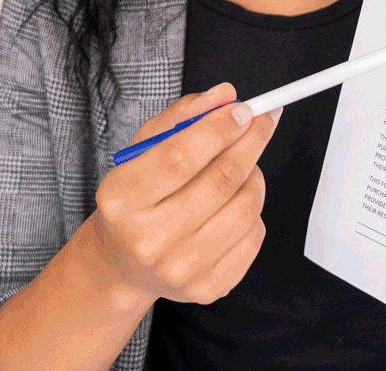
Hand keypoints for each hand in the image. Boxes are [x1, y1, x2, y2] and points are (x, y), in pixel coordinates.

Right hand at [79, 83, 279, 307]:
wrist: (126, 263)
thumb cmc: (140, 195)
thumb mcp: (144, 149)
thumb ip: (183, 116)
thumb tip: (225, 95)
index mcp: (121, 199)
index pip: (179, 157)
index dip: (219, 129)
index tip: (244, 109)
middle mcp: (146, 240)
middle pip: (220, 181)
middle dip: (250, 142)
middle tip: (264, 120)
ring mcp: (178, 270)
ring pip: (245, 208)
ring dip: (254, 176)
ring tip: (244, 167)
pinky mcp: (206, 289)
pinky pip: (255, 236)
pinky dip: (254, 211)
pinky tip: (235, 203)